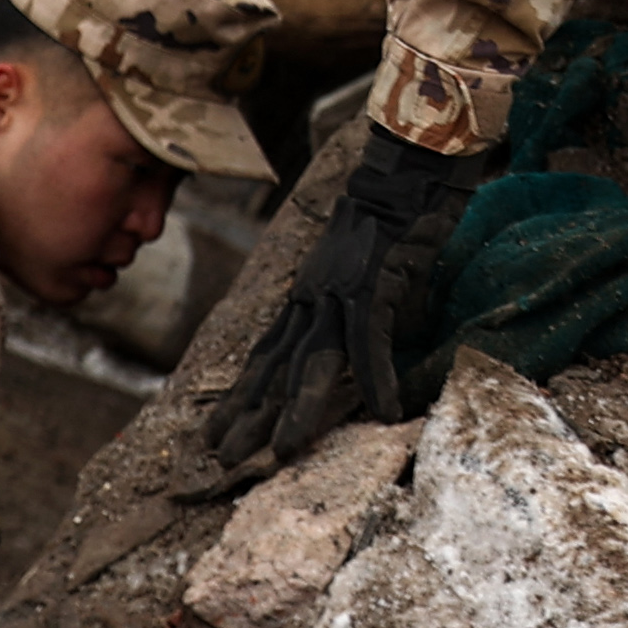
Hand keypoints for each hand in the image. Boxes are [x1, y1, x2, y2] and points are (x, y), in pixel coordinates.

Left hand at [202, 126, 481, 474]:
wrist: (408, 169)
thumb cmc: (396, 218)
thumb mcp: (370, 276)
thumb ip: (368, 314)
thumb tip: (380, 351)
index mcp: (307, 295)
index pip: (266, 355)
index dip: (242, 396)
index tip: (219, 431)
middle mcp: (311, 297)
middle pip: (275, 367)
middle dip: (250, 415)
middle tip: (224, 458)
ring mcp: (337, 291)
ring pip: (311, 361)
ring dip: (297, 411)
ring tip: (284, 453)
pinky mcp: (371, 284)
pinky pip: (370, 341)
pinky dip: (376, 377)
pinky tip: (385, 412)